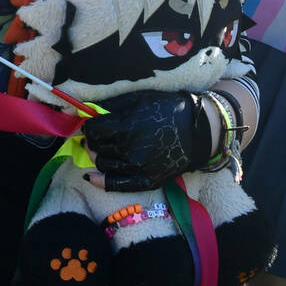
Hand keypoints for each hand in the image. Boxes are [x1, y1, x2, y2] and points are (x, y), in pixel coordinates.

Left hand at [80, 91, 210, 192]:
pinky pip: (116, 185)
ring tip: (101, 149)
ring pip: (103, 164)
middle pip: (96, 148)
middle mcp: (129, 149)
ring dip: (98, 156)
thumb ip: (112, 106)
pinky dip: (100, 181)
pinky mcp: (146, 180)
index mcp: (127, 127)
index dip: (89, 127)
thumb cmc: (168, 110)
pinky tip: (90, 177)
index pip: (94, 131)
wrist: (198, 131)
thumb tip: (88, 110)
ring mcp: (137, 168)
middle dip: (92, 141)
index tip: (91, 125)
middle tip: (96, 136)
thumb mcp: (139, 100)